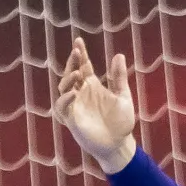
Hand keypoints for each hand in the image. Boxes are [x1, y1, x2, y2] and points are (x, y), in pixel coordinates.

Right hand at [52, 38, 138, 171]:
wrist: (119, 145)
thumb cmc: (121, 122)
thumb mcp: (123, 96)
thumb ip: (119, 77)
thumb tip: (119, 55)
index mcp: (93, 86)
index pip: (84, 66)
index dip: (80, 53)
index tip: (79, 41)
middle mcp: (81, 94)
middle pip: (71, 73)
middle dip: (72, 62)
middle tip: (77, 52)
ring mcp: (75, 106)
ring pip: (63, 88)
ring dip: (67, 79)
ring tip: (77, 72)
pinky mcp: (71, 119)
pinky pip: (62, 107)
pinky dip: (65, 99)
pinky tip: (73, 93)